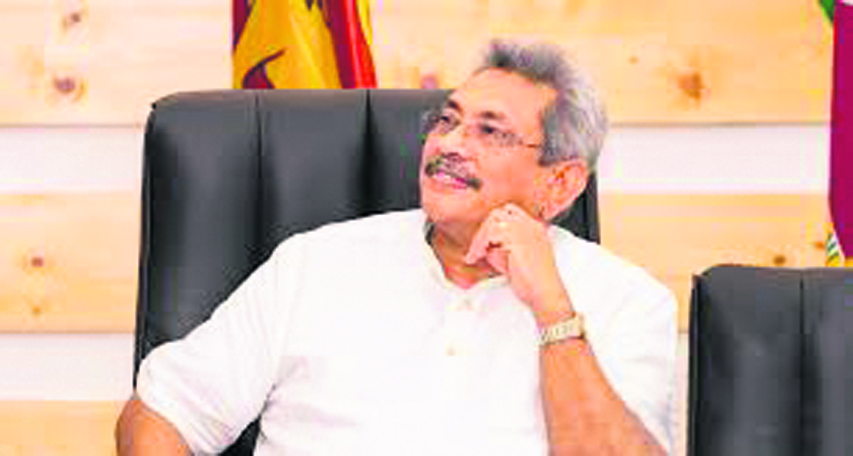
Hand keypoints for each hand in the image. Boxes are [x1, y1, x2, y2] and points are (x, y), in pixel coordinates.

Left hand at [464, 204, 573, 322]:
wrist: (545, 292)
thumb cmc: (534, 282)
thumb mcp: (517, 259)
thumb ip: (504, 247)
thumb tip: (487, 246)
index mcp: (535, 228)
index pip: (511, 212)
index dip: (495, 224)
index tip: (486, 241)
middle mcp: (531, 225)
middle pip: (499, 213)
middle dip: (484, 230)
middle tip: (477, 248)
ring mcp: (524, 229)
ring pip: (493, 221)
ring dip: (480, 238)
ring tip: (475, 254)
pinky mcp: (516, 238)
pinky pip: (490, 233)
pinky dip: (480, 244)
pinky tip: (477, 256)